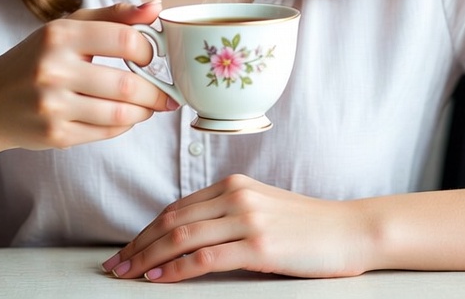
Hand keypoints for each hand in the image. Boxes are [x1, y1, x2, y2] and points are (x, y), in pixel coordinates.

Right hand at [0, 0, 176, 150]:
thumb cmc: (37, 57)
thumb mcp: (69, 27)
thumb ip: (114, 15)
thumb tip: (156, 6)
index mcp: (60, 35)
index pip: (124, 40)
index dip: (148, 50)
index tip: (151, 56)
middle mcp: (54, 70)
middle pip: (127, 84)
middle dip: (156, 91)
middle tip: (165, 92)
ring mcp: (53, 106)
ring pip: (120, 113)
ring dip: (144, 111)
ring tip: (149, 106)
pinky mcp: (55, 135)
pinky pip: (105, 132)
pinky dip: (124, 125)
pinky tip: (125, 116)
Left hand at [102, 175, 368, 281]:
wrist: (350, 230)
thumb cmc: (308, 226)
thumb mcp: (263, 209)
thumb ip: (228, 215)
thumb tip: (191, 236)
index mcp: (234, 185)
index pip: (177, 208)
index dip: (146, 229)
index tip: (127, 249)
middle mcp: (236, 196)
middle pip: (172, 220)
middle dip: (138, 244)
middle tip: (115, 265)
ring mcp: (247, 219)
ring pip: (182, 237)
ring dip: (148, 257)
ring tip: (127, 274)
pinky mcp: (259, 246)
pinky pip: (205, 258)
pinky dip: (176, 269)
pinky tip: (160, 280)